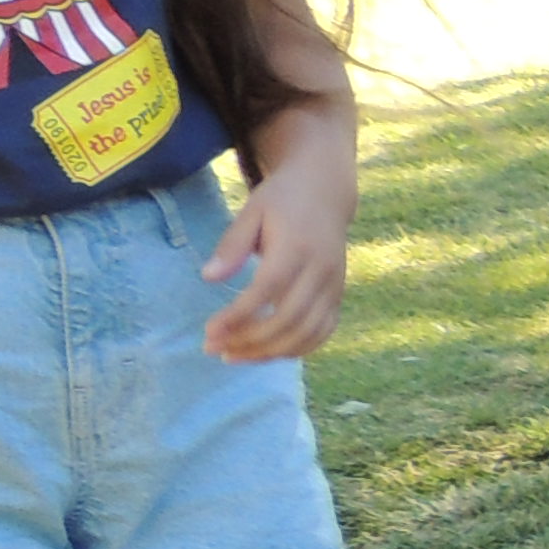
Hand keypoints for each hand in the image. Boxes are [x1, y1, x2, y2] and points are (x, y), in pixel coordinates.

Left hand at [201, 157, 348, 360]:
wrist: (326, 193)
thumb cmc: (282, 201)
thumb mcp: (252, 211)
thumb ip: (232, 245)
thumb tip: (209, 278)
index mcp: (297, 247)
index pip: (267, 291)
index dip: (238, 316)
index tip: (210, 331)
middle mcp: (321, 271)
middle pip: (288, 319)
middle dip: (249, 340)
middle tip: (215, 348)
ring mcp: (334, 287)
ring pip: (307, 333)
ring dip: (269, 352)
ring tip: (235, 356)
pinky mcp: (339, 297)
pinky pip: (322, 333)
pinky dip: (296, 349)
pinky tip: (267, 352)